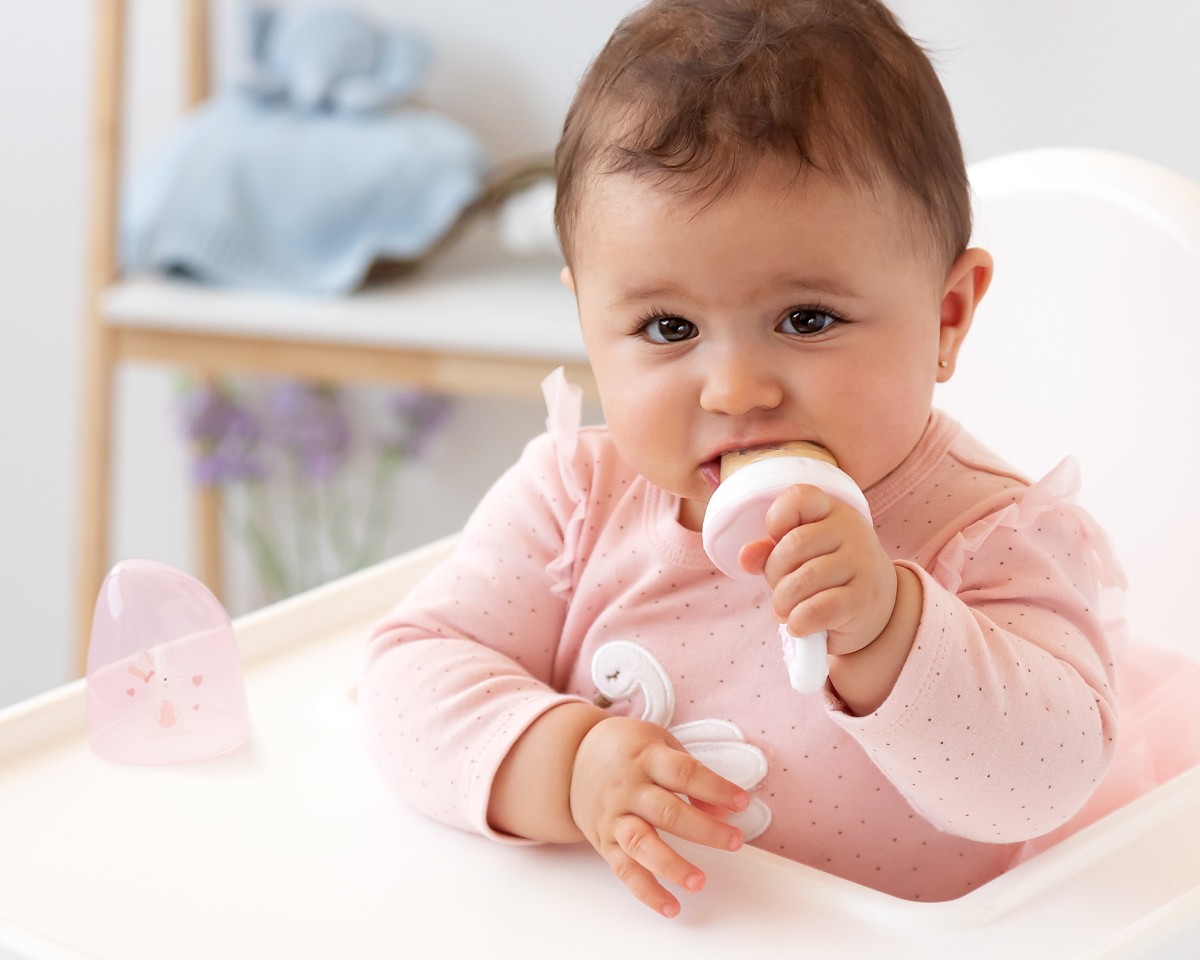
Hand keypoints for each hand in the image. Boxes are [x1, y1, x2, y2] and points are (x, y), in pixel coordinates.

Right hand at [569, 716, 748, 917]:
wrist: (573, 757)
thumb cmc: (627, 750)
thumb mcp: (660, 745)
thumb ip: (692, 774)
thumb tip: (722, 808)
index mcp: (646, 758)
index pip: (684, 773)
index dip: (715, 787)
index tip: (742, 802)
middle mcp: (628, 789)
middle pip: (667, 812)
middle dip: (704, 830)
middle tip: (734, 841)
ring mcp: (614, 816)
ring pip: (641, 843)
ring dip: (671, 866)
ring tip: (698, 882)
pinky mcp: (604, 841)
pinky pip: (625, 870)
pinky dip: (646, 891)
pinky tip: (670, 906)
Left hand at [738, 483, 897, 655]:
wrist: (876, 607)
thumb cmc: (828, 575)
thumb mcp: (800, 555)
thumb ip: (769, 550)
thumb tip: (745, 556)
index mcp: (832, 511)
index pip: (799, 497)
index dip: (776, 520)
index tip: (778, 541)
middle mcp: (852, 530)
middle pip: (793, 545)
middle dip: (774, 574)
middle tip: (781, 590)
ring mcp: (862, 563)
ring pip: (803, 580)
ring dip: (783, 603)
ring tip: (787, 610)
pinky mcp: (864, 598)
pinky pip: (818, 609)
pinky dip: (799, 621)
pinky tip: (800, 625)